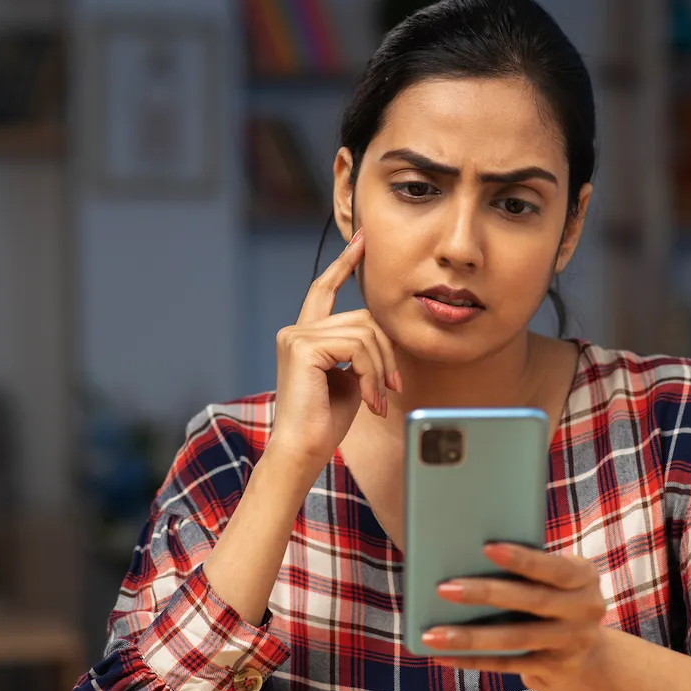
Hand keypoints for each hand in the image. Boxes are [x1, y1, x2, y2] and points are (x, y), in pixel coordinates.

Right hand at [270, 230, 400, 470]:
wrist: (303, 450)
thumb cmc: (326, 422)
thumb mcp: (351, 378)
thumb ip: (361, 350)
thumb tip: (383, 334)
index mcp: (305, 337)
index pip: (325, 289)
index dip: (344, 264)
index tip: (363, 240)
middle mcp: (296, 331)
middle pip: (363, 319)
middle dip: (386, 353)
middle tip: (393, 387)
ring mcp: (297, 337)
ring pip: (365, 333)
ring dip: (381, 369)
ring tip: (380, 398)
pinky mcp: (303, 347)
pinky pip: (357, 347)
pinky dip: (372, 374)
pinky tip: (370, 399)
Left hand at [422, 543, 608, 690]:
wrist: (588, 656)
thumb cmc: (554, 597)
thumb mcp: (556, 579)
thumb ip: (529, 568)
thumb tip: (466, 554)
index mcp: (584, 577)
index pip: (554, 567)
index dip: (522, 559)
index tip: (486, 548)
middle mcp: (584, 610)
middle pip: (531, 602)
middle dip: (485, 594)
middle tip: (443, 589)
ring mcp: (571, 644)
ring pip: (514, 640)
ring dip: (470, 637)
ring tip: (431, 634)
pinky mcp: (553, 670)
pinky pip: (506, 665)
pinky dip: (472, 660)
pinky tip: (442, 655)